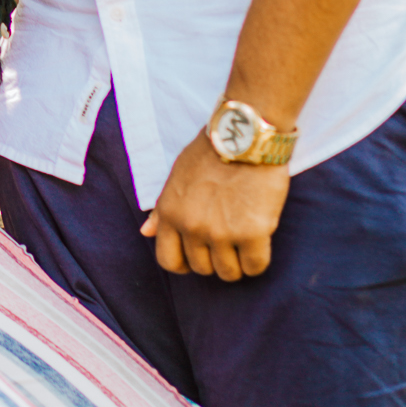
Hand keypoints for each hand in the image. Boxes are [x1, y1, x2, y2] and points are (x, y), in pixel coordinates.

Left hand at [140, 132, 289, 279]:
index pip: (168, 261)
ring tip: (244, 238)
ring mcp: (222, 232)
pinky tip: (260, 239)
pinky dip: (258, 259)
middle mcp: (192, 226)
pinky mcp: (252, 233)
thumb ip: (163, 208)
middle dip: (215, 258)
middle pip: (203, 269)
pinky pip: (255, 267)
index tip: (200, 254)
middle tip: (228, 236)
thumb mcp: (178, 175)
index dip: (185, 263)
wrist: (246, 133)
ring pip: (229, 273)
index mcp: (171, 212)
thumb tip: (146, 232)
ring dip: (238, 261)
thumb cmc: (213, 151)